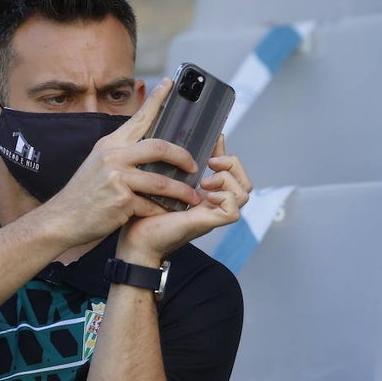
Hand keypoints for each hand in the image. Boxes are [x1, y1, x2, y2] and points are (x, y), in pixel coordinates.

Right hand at [40, 79, 204, 246]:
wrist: (63, 219)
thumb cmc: (84, 194)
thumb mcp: (98, 164)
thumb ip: (121, 154)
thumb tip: (147, 147)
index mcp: (110, 144)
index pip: (138, 117)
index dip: (156, 99)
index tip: (169, 83)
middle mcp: (113, 156)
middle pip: (159, 147)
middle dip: (183, 156)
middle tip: (195, 165)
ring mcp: (117, 178)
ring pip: (162, 181)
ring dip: (182, 191)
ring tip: (194, 196)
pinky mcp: (121, 200)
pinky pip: (151, 205)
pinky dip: (161, 211)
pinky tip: (167, 214)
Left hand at [117, 134, 252, 265]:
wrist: (136, 239)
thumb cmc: (146, 211)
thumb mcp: (165, 180)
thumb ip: (180, 165)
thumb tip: (187, 141)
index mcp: (207, 194)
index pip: (234, 173)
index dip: (228, 157)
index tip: (212, 145)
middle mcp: (213, 204)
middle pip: (245, 182)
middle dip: (233, 165)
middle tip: (211, 162)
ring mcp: (213, 214)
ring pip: (244, 194)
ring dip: (227, 180)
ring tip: (205, 181)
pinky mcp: (208, 223)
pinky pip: (234, 211)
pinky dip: (225, 198)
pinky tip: (206, 195)